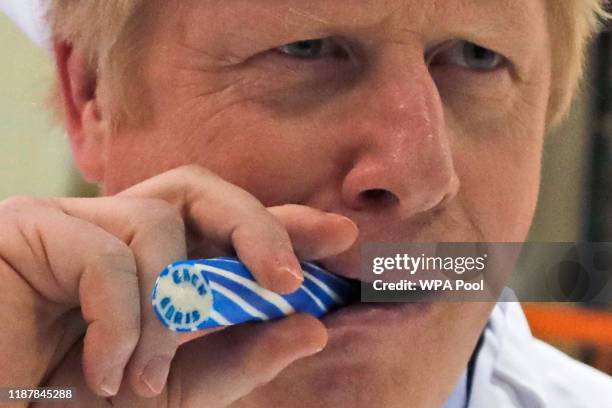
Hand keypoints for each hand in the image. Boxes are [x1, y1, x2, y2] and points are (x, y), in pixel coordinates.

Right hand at [0, 165, 357, 406]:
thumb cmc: (75, 399)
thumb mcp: (174, 390)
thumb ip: (239, 358)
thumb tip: (311, 328)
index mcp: (157, 261)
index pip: (229, 224)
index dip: (286, 224)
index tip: (341, 235)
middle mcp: (120, 230)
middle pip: (202, 189)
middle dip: (257, 227)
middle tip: (289, 279)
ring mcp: (76, 222)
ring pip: (158, 223)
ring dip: (170, 307)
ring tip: (146, 374)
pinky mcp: (31, 228)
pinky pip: (105, 254)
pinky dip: (120, 318)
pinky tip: (104, 368)